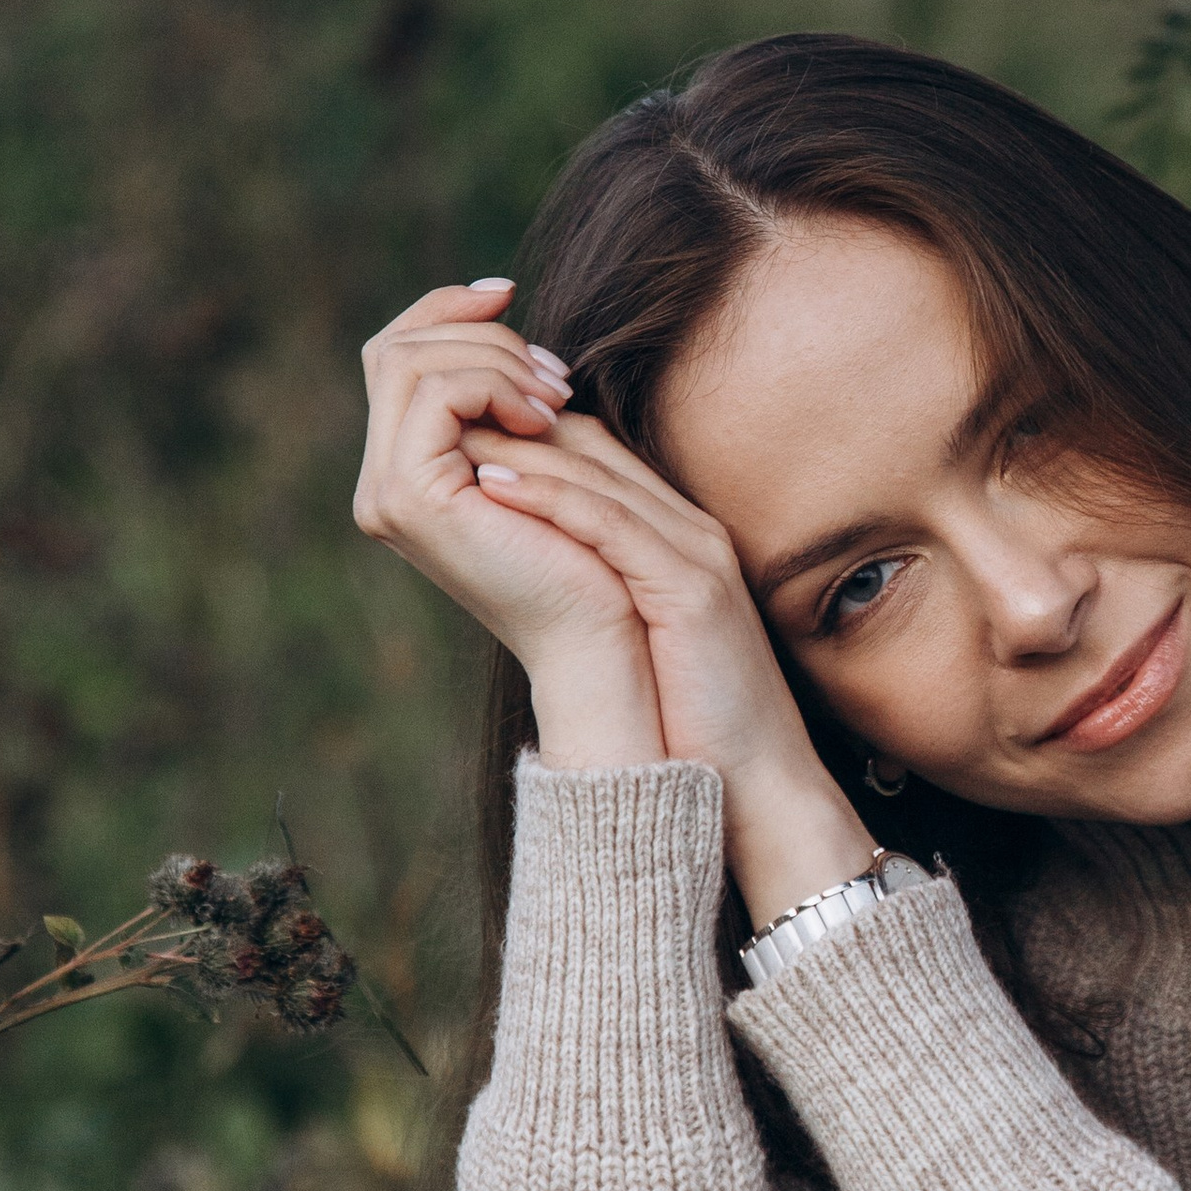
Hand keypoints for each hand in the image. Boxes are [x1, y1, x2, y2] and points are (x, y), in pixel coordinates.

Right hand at [353, 283, 660, 768]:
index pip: (396, 356)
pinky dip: (493, 383)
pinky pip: (435, 392)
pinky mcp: (408, 496)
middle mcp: (382, 484)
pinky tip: (543, 416)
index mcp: (408, 472)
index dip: (445, 310)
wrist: (606, 636)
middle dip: (479, 336)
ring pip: (410, 360)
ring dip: (493, 359)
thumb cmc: (594, 551)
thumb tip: (495, 315)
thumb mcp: (547, 452)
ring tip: (555, 397)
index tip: (509, 293)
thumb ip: (509, 398)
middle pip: (394, 348)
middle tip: (554, 374)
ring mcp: (387, 492)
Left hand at [456, 408, 876, 918]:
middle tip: (434, 409)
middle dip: (510, 419)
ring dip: (517, 447)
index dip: (522, 427)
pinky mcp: (690, 590)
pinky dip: (548, 497)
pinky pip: (611, 525)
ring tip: (447, 432)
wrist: (757, 782)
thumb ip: (597, 588)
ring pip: (596, 473)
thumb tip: (526, 572)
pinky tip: (490, 485)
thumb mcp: (637, 635)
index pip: (594, 450)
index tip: (450, 427)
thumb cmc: (692, 719)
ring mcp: (696, 553)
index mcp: (678, 534)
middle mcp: (690, 528)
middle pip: (592, 443)